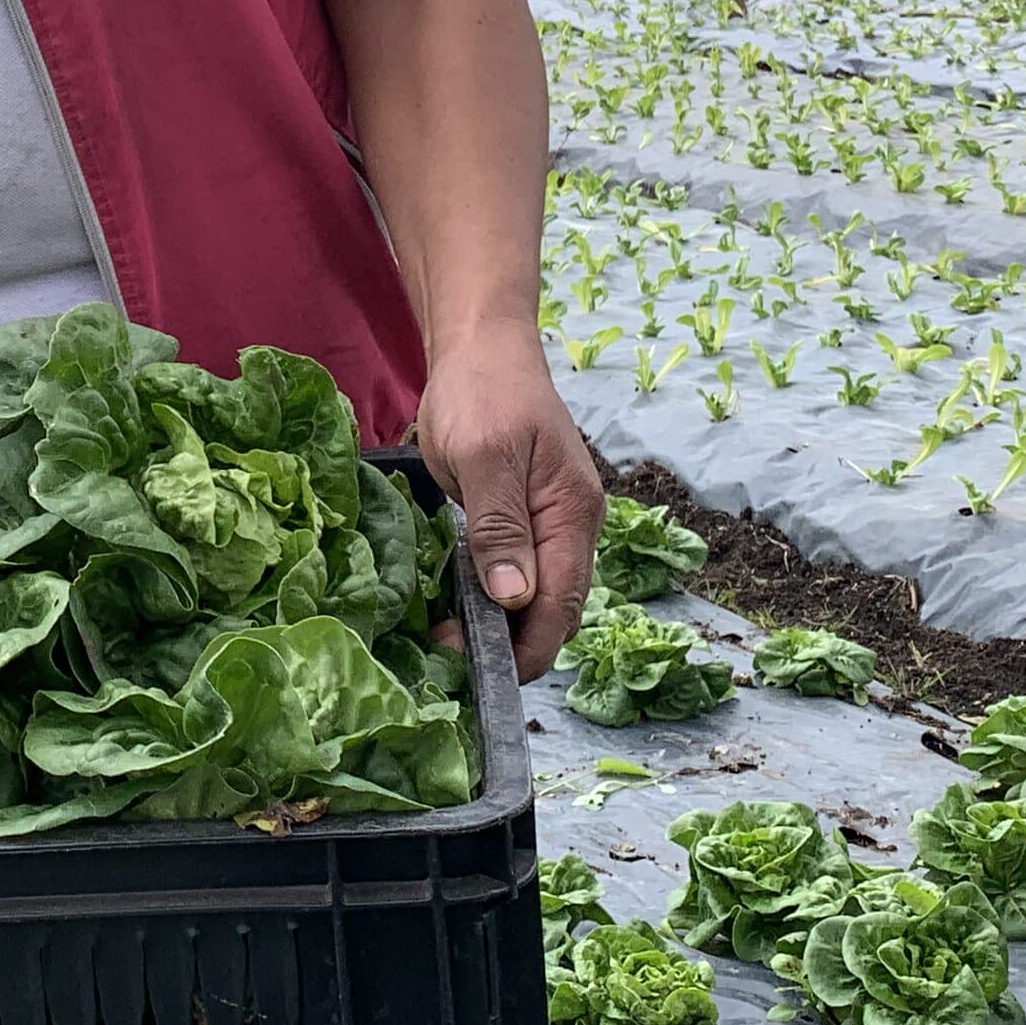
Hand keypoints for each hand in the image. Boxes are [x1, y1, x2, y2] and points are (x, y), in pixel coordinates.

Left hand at [416, 325, 603, 678]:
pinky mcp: (526, 516)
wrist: (483, 346)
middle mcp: (573, 524)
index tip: (484, 678)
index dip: (528, 648)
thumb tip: (515, 599)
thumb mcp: (484, 457)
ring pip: (538, 594)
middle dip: (514, 646)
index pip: (561, 603)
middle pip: (555, 608)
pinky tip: (461, 610)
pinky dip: (496, 597)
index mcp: (572, 513)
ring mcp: (552, 521)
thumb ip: (501, 527)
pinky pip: (520, 570)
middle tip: (454, 668)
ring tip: (452, 647)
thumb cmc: (483, 392)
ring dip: (503, 626)